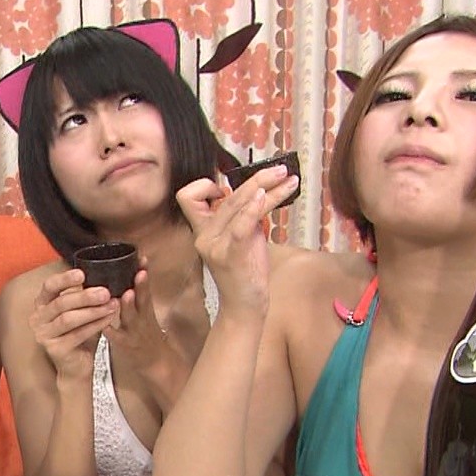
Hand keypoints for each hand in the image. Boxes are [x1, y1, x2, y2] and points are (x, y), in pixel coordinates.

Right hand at [30, 268, 117, 376]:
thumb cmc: (79, 335)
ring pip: (68, 319)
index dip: (64, 279)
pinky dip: (95, 325)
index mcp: (42, 304)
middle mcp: (38, 319)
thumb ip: (84, 296)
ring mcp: (44, 335)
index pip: (49, 286)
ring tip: (111, 306)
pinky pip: (77, 334)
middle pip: (61, 302)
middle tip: (105, 293)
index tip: (81, 274)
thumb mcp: (80, 311)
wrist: (77, 366)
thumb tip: (102, 277)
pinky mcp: (55, 350)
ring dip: (92, 311)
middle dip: (85, 296)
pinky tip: (108, 319)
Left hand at [104, 258, 178, 360]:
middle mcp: (143, 318)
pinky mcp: (126, 345)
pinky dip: (111, 332)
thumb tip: (133, 271)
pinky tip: (104, 326)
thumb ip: (139, 295)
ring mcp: (135, 332)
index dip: (145, 274)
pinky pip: (118, 338)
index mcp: (146, 308)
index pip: (147, 287)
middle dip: (142, 287)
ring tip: (126, 295)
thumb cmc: (147, 334)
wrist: (157, 363)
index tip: (143, 258)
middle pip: (144, 301)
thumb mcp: (147, 313)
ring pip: (132, 318)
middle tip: (139, 273)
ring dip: (129, 307)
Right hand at [175, 165, 296, 314]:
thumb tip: (259, 191)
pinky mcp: (230, 255)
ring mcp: (215, 246)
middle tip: (281, 169)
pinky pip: (241, 225)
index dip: (206, 185)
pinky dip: (254, 208)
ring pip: (237, 204)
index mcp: (202, 230)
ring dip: (265, 186)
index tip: (231, 188)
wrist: (244, 306)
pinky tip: (268, 196)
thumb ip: (242, 217)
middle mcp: (203, 236)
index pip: (188, 197)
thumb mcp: (241, 238)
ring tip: (287, 178)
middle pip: (227, 196)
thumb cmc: (245, 272)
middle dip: (257, 178)